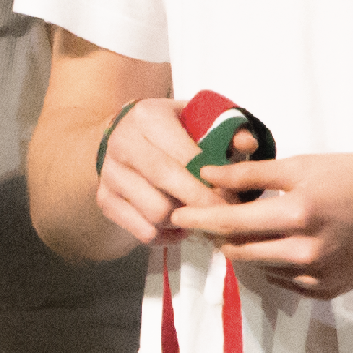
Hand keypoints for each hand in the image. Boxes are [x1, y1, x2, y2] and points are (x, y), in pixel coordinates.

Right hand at [97, 97, 229, 245]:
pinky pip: (143, 232)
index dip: (213, 179)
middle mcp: (123, 143)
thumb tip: (248, 145)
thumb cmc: (170, 128)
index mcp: (148, 116)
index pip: (186, 155)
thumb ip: (226, 129)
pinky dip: (167, 236)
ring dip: (183, 220)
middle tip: (224, 214)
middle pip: (167, 183)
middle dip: (201, 203)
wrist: (122, 134)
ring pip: (156, 213)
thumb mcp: (197, 118)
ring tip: (198, 215)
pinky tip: (178, 224)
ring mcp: (109, 173)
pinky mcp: (104, 200)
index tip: (234, 195)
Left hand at [170, 154, 352, 297]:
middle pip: (241, 250)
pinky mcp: (327, 290)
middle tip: (201, 221)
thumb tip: (208, 175)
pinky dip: (271, 264)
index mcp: (299, 213)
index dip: (200, 218)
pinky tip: (273, 245)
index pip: (233, 221)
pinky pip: (284, 281)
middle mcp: (305, 251)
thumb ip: (254, 174)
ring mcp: (317, 276)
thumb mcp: (304, 165)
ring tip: (236, 230)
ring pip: (259, 267)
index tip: (176, 213)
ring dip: (242, 250)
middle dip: (216, 236)